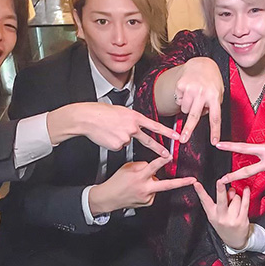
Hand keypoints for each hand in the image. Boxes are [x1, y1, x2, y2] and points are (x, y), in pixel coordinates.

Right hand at [48, 102, 178, 156]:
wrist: (88, 118)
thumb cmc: (101, 112)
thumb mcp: (121, 111)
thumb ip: (131, 120)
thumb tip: (136, 128)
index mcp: (135, 117)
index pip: (154, 126)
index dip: (166, 131)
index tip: (176, 136)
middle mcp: (132, 127)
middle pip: (148, 141)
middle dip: (158, 149)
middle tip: (167, 155)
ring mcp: (125, 137)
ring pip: (128, 142)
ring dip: (121, 138)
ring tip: (111, 130)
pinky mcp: (117, 145)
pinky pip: (119, 146)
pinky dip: (114, 142)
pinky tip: (107, 136)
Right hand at [89, 157, 194, 213]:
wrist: (108, 198)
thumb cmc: (116, 182)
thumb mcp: (127, 167)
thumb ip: (142, 165)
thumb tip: (153, 165)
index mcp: (139, 177)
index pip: (152, 166)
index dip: (162, 160)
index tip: (169, 157)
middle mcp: (144, 188)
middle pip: (166, 185)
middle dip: (181, 182)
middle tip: (192, 180)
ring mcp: (147, 197)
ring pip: (157, 185)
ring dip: (152, 182)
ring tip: (138, 183)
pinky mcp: (147, 202)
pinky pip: (153, 192)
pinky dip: (149, 189)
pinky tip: (139, 190)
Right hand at [158, 57, 223, 143]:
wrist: (202, 64)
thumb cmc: (212, 81)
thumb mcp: (218, 92)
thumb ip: (213, 106)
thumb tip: (203, 117)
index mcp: (215, 96)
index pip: (215, 117)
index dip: (215, 131)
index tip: (214, 142)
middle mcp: (203, 93)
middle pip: (194, 116)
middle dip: (188, 129)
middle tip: (183, 140)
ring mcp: (191, 89)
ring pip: (185, 109)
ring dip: (189, 108)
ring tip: (195, 98)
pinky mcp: (180, 85)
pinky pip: (179, 101)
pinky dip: (183, 99)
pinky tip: (189, 91)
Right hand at [193, 180, 250, 249]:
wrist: (234, 241)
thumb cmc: (224, 225)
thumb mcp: (217, 215)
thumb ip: (221, 202)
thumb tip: (230, 189)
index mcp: (212, 214)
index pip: (204, 201)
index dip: (200, 192)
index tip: (196, 184)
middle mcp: (221, 217)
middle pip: (221, 200)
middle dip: (221, 190)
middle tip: (220, 181)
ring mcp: (232, 219)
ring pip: (235, 198)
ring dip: (236, 197)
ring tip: (235, 204)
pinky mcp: (242, 220)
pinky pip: (245, 204)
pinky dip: (246, 195)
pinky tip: (246, 189)